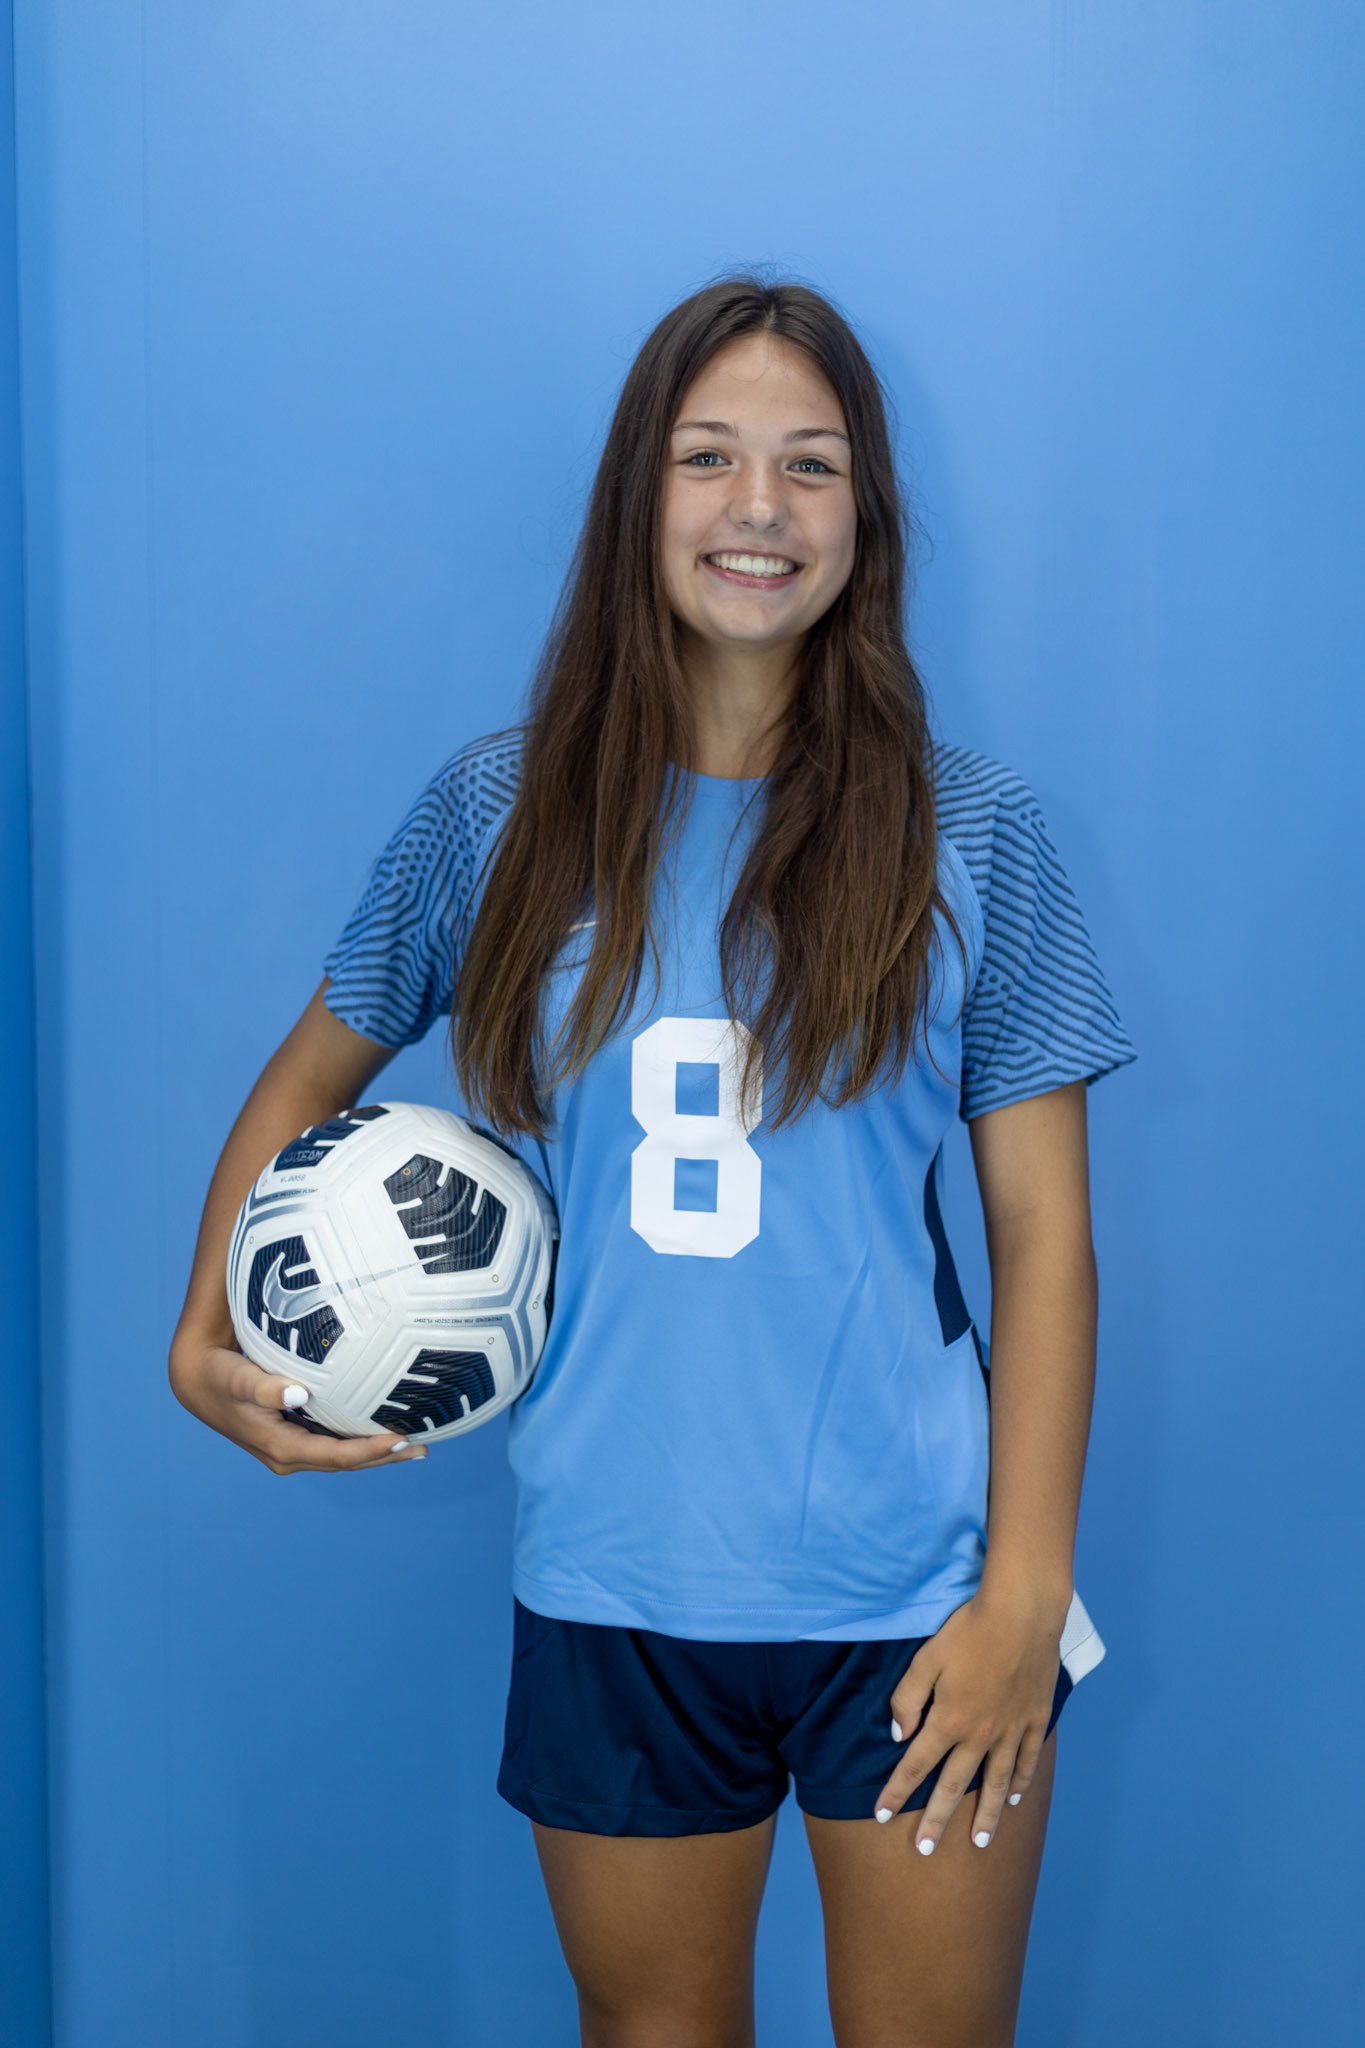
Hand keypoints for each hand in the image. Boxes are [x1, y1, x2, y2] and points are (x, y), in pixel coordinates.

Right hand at [169, 1336, 426, 1472]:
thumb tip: (297, 1392)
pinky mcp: (294, 1434)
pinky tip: (382, 1428)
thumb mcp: (238, 1379)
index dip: (371, 1450)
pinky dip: (360, 1439)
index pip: (337, 1456)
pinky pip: (334, 1442)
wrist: (198, 1380)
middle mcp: (290, 1454)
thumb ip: (264, 1385)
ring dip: (377, 1452)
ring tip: (415, 1443)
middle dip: (384, 1456)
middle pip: (347, 1461)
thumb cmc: (220, 1376)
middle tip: (422, 1447)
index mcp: (282, 1448)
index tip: (402, 1439)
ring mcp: (293, 1447)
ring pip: (343, 1455)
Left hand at [872, 1588, 1061, 1854]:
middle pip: (954, 1785)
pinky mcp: (1035, 1719)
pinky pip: (1027, 1760)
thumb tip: (899, 1735)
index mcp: (949, 1720)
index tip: (882, 1816)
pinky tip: (1015, 1800)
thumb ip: (908, 1698)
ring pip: (996, 1783)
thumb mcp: (926, 1659)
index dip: (897, 1791)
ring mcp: (1011, 1730)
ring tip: (980, 1842)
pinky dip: (1021, 1783)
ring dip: (986, 1816)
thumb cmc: (969, 1630)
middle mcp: (980, 1734)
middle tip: (926, 1850)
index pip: (916, 1765)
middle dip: (937, 1820)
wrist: (1021, 1614)